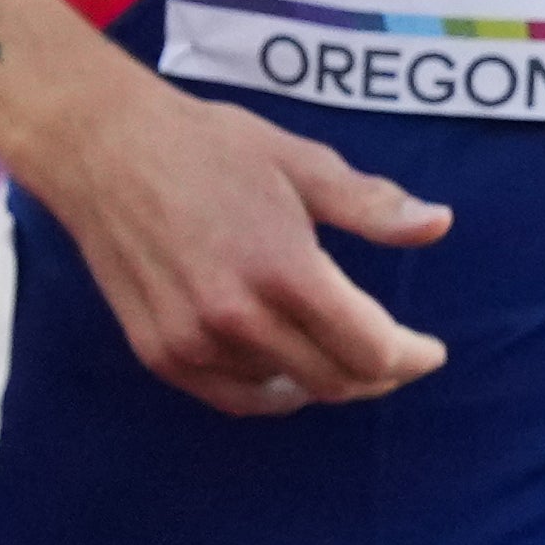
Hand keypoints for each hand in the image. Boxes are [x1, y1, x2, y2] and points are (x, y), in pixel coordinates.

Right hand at [24, 75, 452, 415]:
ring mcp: (193, 342)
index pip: (369, 348)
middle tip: (396, 355)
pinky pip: (235, 397)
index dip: (410, 357)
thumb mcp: (302, 163)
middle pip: (334, 380)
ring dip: (324, 378)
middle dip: (377, 373)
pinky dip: (273, 390)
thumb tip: (439, 224)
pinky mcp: (160, 353)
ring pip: (287, 392)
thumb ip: (372, 206)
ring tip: (343, 353)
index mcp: (283, 269)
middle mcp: (237, 318)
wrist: (105, 151)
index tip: (430, 351)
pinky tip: (289, 370)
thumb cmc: (210, 147)